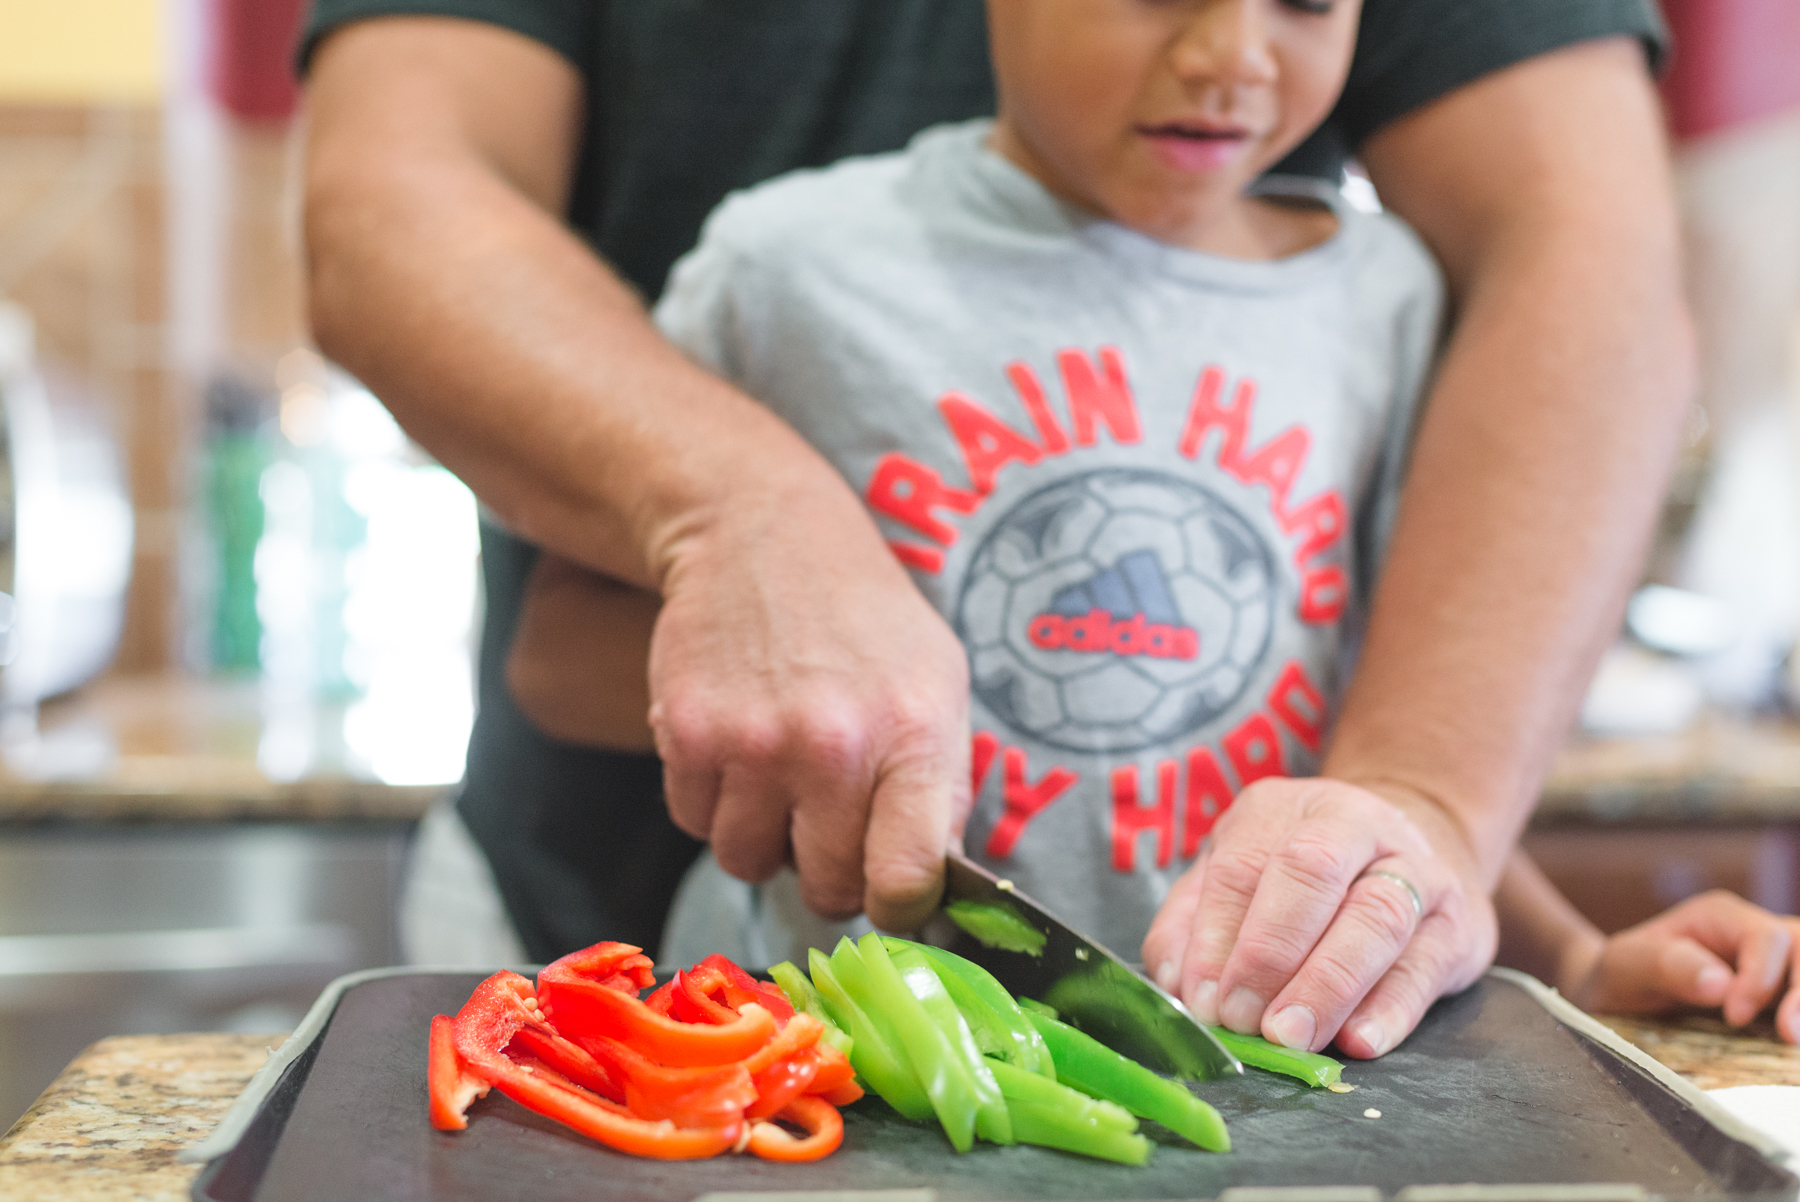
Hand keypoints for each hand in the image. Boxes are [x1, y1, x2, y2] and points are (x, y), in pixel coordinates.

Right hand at [648, 475, 971, 932]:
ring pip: (750, 863)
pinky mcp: (688, 735)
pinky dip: (712, 802)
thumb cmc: (864, 621)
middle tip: (831, 821)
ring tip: (781, 775)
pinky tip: (736, 746)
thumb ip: (940, 789)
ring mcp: (754, 744)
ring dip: (764, 837)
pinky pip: (695, 823)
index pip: (908, 879)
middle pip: (829, 888)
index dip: (902, 908)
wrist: (763, 536)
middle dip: (832, 871)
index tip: (893, 896)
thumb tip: (936, 893)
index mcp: (913, 735)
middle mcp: (833, 746)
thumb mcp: (938, 685)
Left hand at [1142, 777, 1496, 1057]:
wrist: (1415, 847)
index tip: (1203, 998)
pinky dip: (1391, 1009)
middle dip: (1270, 952)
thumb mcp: (1237, 877)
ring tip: (1292, 1035)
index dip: (1217, 935)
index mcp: (1283, 810)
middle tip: (1243, 1017)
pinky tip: (1360, 1041)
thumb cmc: (1301, 879)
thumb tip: (1176, 984)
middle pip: (1311, 875)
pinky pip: (1424, 966)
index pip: (1243, 865)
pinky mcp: (1459, 925)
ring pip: (1376, 919)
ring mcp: (1416, 871)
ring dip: (1328, 984)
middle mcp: (1355, 824)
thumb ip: (1194, 924)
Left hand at [1563, 890, 1799, 1041]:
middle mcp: (1754, 935)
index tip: (1734, 1016)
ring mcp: (1773, 966)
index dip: (1761, 978)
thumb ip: (1667, 966)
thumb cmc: (1620, 973)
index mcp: (1721, 916)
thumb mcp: (1625, 964)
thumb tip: (1721, 984)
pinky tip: (1792, 1049)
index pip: (1766, 938)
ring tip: (1796, 1043)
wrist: (1616, 995)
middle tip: (1791, 1037)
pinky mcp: (1780, 998)